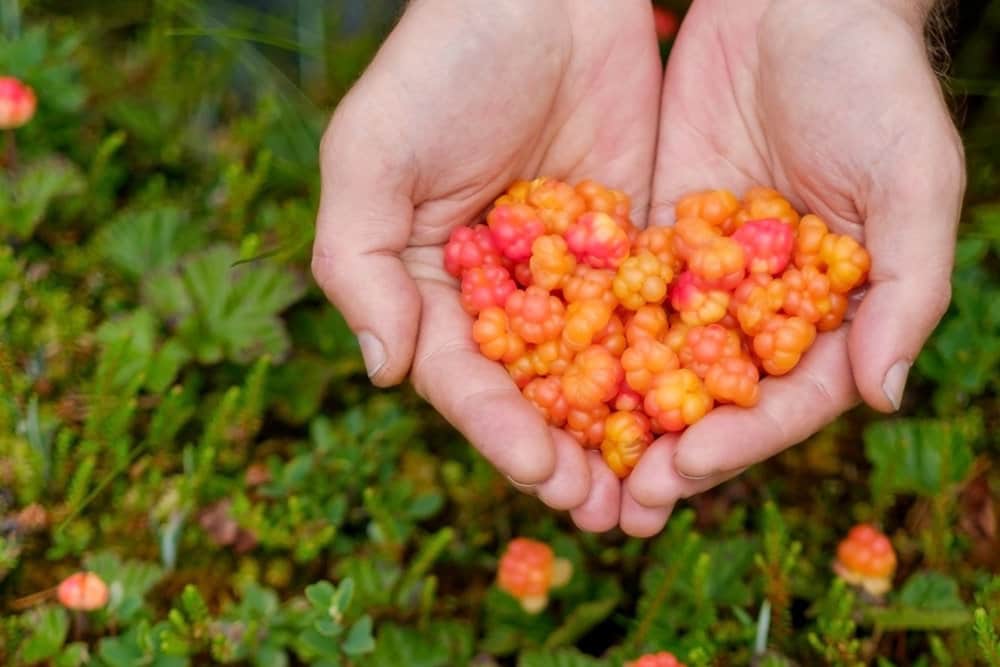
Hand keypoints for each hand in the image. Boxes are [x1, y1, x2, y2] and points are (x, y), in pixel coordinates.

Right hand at [312, 0, 661, 530]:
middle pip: (534, 391)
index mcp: (433, 286)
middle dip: (565, 454)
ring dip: (621, 433)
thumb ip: (357, 264)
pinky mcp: (634, 246)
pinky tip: (700, 411)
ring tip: (650, 492)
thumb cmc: (442, 63)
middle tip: (604, 512)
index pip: (465, 375)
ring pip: (598, 369)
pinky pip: (653, 314)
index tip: (542, 473)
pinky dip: (671, 366)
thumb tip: (383, 370)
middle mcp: (504, 294)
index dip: (499, 429)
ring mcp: (572, 275)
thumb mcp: (372, 156)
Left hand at [620, 0, 965, 535]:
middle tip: (617, 501)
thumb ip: (907, 288)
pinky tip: (542, 376)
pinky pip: (617, 295)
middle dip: (667, 450)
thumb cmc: (873, 82)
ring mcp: (703, 275)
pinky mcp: (653, 237)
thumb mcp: (911, 179)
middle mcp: (761, 305)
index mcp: (831, 309)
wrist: (795, 0)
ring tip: (571, 465)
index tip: (682, 470)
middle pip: (713, 397)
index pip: (786, 397)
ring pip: (657, 359)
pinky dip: (586, 338)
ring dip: (617, 417)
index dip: (738, 440)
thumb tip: (884, 394)